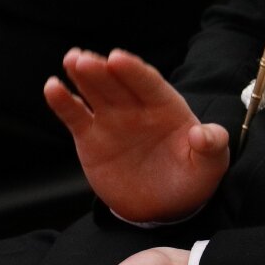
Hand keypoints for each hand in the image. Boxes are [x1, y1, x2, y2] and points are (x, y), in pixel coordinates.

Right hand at [44, 48, 229, 222]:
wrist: (164, 206)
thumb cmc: (192, 178)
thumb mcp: (211, 164)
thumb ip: (212, 146)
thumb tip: (202, 133)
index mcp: (168, 108)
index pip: (150, 85)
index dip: (134, 71)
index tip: (118, 58)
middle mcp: (138, 109)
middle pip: (118, 84)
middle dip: (102, 70)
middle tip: (83, 58)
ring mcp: (113, 121)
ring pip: (96, 93)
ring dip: (83, 77)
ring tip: (71, 60)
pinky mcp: (91, 138)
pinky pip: (76, 117)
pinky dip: (63, 102)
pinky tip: (52, 87)